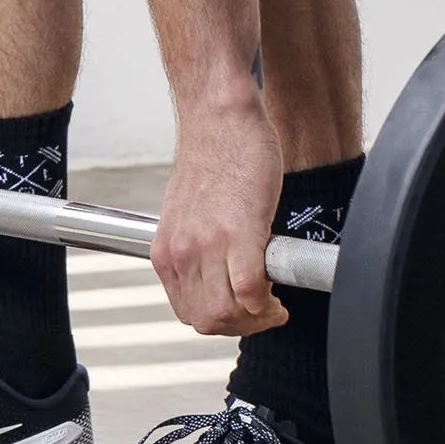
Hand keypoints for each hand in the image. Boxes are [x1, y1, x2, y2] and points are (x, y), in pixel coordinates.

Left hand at [152, 97, 287, 336]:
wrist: (221, 117)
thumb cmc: (214, 157)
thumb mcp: (188, 214)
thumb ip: (196, 248)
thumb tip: (214, 275)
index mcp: (166, 250)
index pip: (189, 313)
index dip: (223, 321)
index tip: (245, 312)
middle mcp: (181, 251)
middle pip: (209, 320)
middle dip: (243, 325)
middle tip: (265, 312)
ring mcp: (208, 244)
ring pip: (230, 313)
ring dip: (257, 317)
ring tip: (274, 302)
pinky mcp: (240, 232)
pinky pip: (251, 291)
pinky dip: (267, 302)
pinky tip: (278, 292)